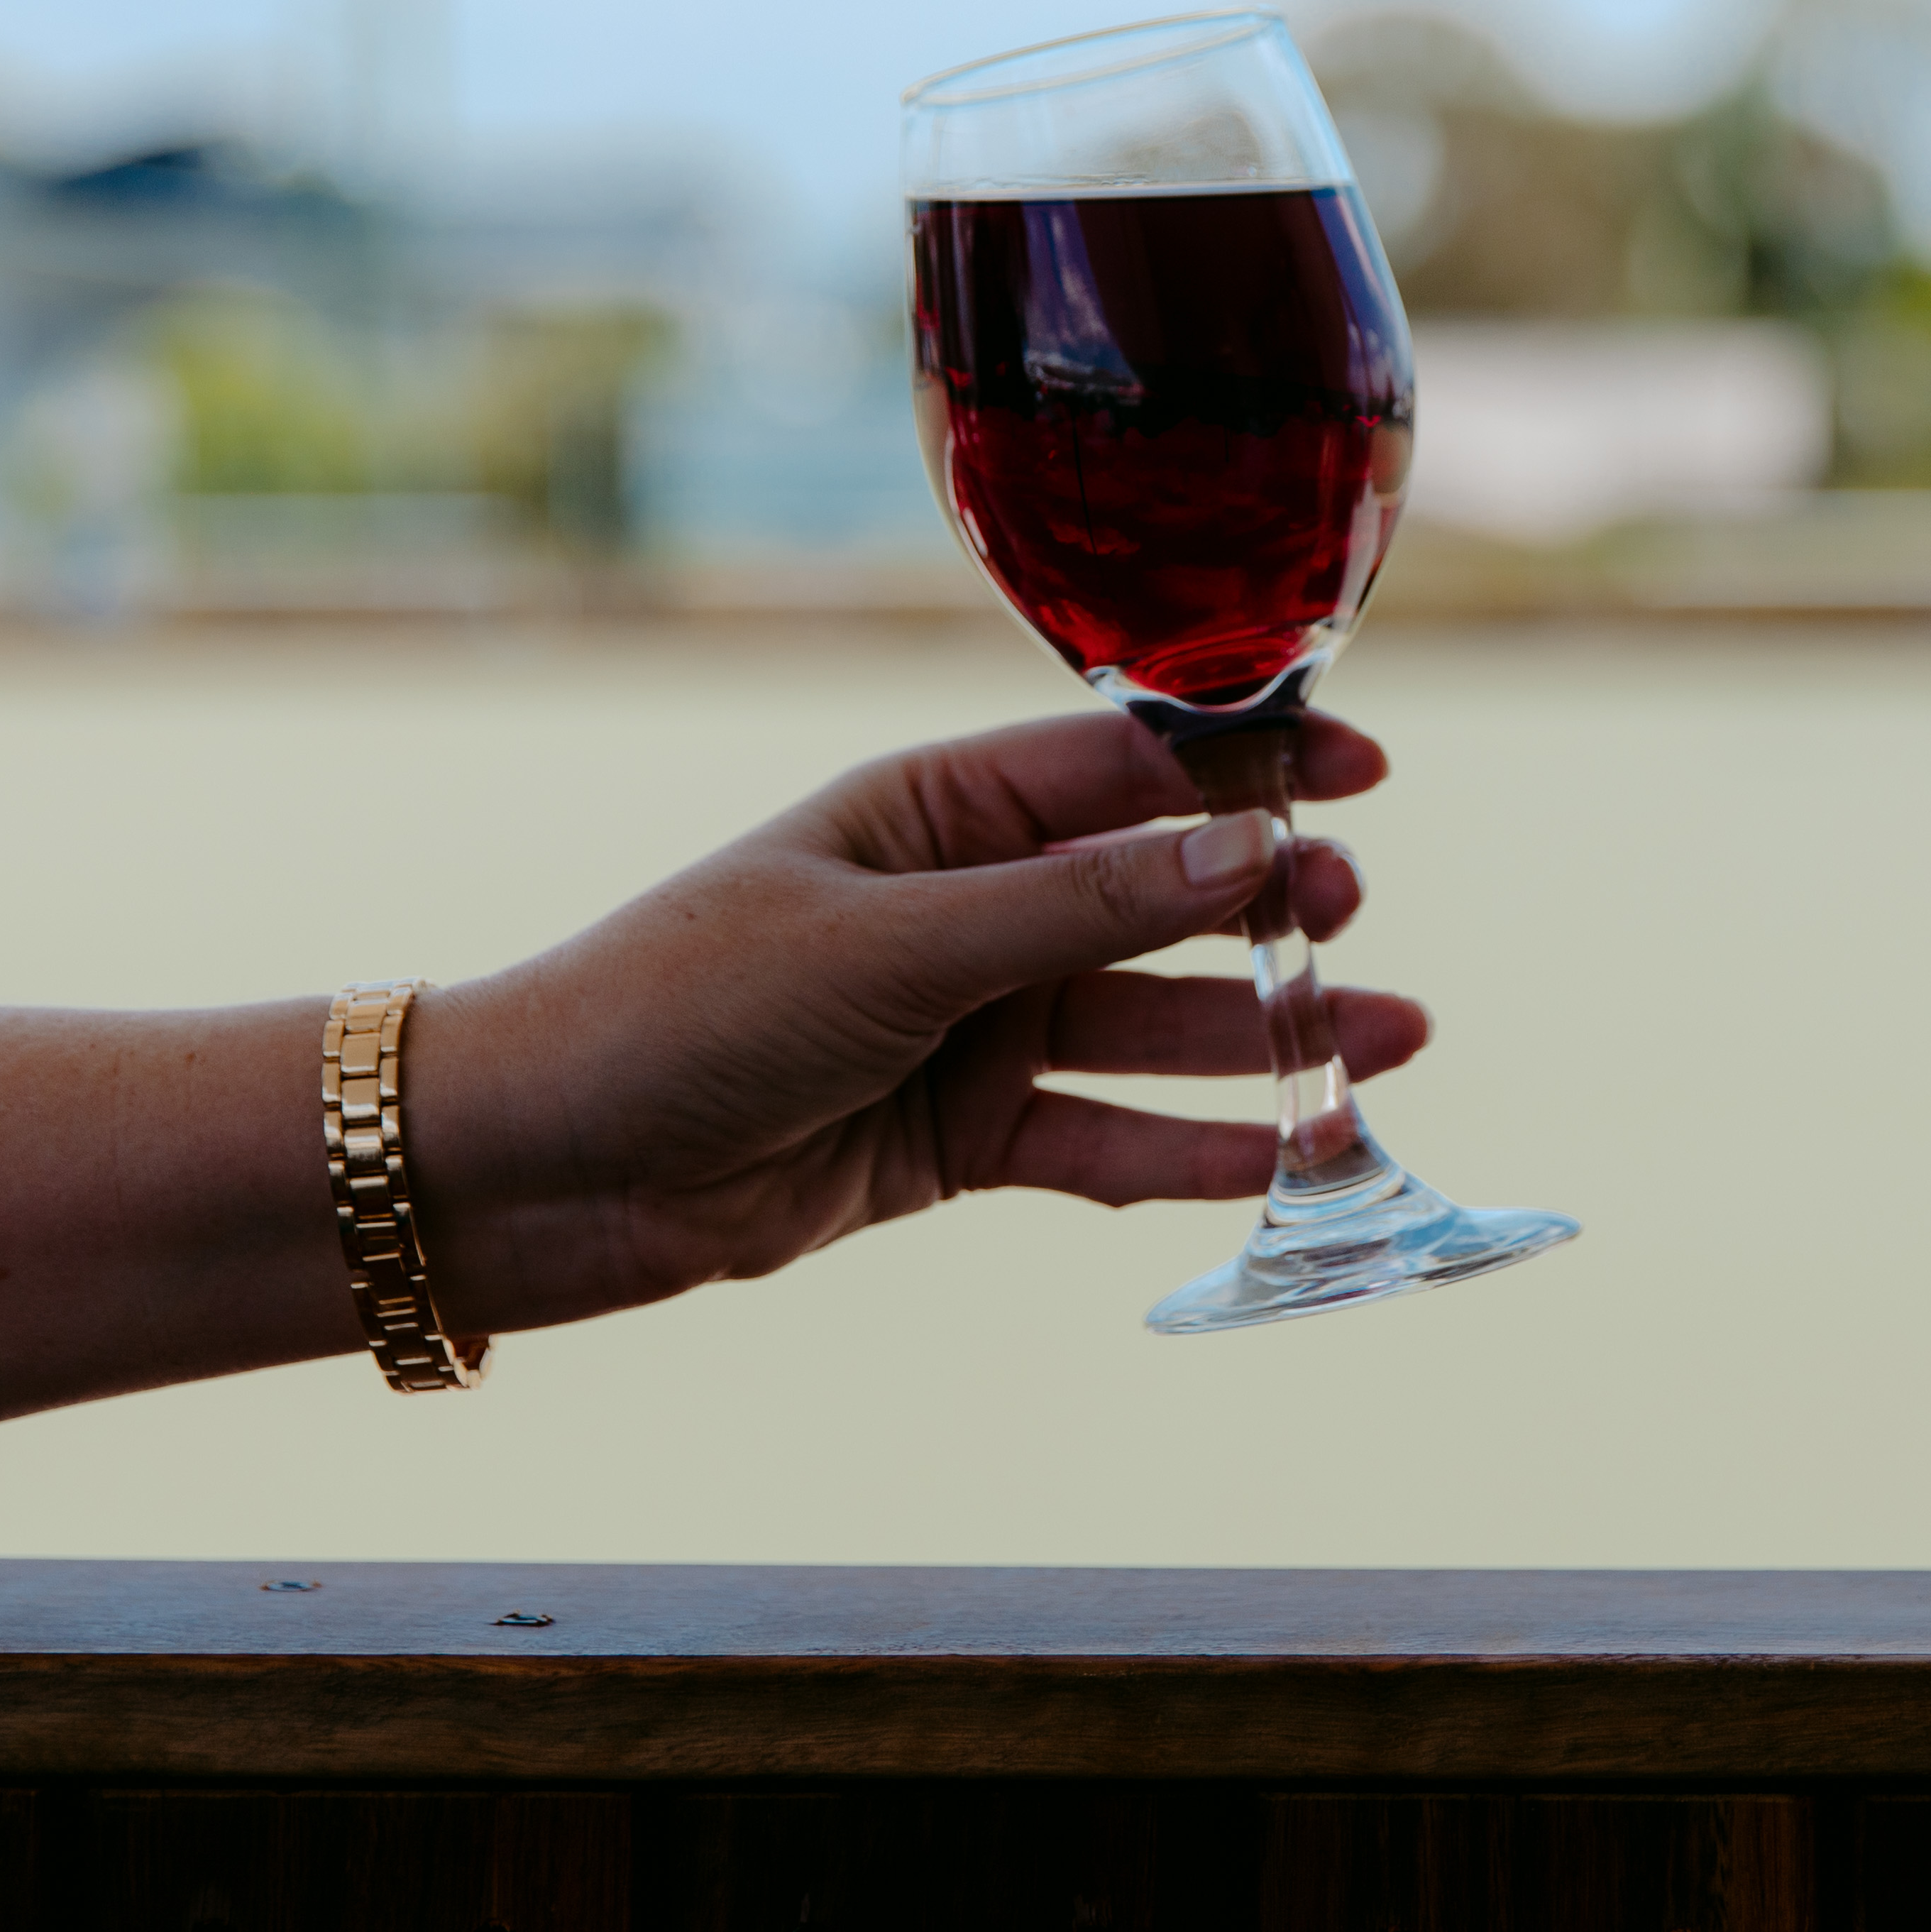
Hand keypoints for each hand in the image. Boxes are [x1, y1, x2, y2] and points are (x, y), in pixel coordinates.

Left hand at [443, 710, 1422, 1319]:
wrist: (542, 1167)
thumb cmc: (683, 1008)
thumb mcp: (894, 945)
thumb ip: (1078, 907)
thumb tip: (1246, 842)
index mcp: (938, 811)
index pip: (1126, 767)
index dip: (1250, 765)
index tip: (1366, 770)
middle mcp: (966, 909)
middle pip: (1157, 902)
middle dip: (1269, 911)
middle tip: (1357, 927)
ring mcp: (967, 1027)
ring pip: (1149, 1026)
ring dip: (1264, 1039)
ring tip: (1388, 1047)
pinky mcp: (956, 1141)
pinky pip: (1100, 1140)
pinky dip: (1189, 1152)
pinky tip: (1285, 1156)